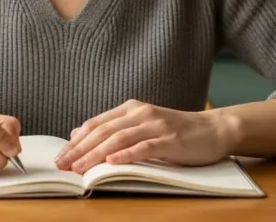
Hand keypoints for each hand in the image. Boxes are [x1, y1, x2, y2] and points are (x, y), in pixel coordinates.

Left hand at [53, 99, 235, 173]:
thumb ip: (114, 129)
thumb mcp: (142, 126)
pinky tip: (112, 162)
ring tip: (80, 167)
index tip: (60, 155)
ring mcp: (155, 125)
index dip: (76, 140)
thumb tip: (79, 134)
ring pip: (119, 139)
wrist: (214, 129)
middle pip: (103, 131)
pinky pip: (144, 147)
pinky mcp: (169, 139)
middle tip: (62, 164)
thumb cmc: (177, 132)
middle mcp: (141, 113)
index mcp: (131, 109)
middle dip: (80, 149)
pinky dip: (126, 154)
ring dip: (96, 154)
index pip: (96, 124)